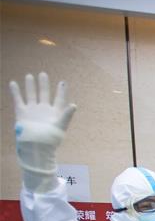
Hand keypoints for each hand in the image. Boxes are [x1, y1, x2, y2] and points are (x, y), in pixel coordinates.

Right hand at [10, 73, 75, 192]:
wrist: (36, 146)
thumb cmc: (51, 138)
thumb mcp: (61, 126)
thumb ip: (67, 115)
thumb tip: (74, 105)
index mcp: (55, 112)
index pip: (59, 99)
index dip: (61, 91)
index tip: (62, 82)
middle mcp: (44, 110)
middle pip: (44, 94)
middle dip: (44, 84)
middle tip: (43, 74)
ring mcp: (33, 110)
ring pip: (31, 95)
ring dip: (30, 86)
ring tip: (30, 76)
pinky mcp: (22, 112)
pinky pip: (18, 99)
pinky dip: (16, 91)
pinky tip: (13, 83)